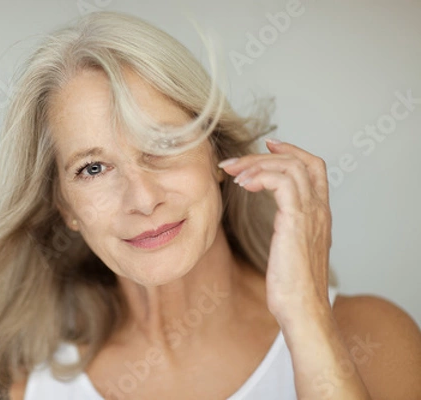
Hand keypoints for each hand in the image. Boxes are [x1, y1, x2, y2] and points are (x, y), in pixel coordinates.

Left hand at [218, 138, 332, 328]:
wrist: (302, 309)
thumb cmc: (292, 286)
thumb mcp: (290, 250)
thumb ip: (288, 229)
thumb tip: (274, 224)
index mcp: (319, 214)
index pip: (314, 167)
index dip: (292, 150)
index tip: (267, 145)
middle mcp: (320, 209)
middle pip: (300, 161)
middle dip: (263, 155)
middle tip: (232, 162)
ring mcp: (311, 214)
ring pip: (290, 167)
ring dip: (256, 164)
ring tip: (232, 173)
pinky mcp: (297, 222)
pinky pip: (283, 182)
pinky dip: (261, 176)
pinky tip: (242, 186)